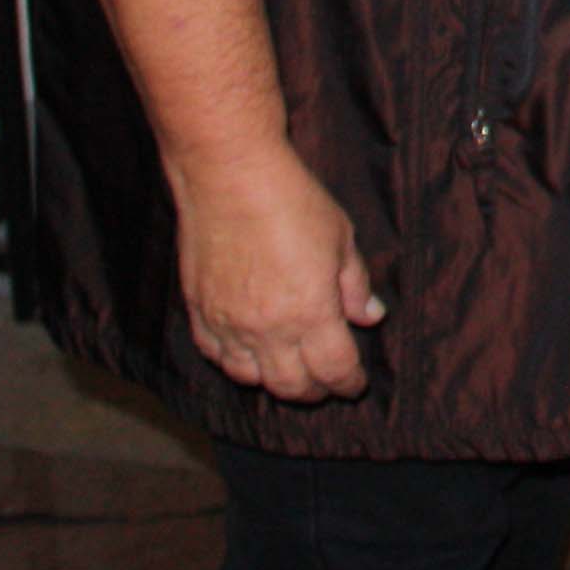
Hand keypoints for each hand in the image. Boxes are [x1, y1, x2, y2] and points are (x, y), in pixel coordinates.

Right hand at [167, 143, 384, 402]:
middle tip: (327, 384)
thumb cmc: (293, 201)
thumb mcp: (342, 239)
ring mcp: (228, 324)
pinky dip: (236, 364)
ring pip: (251, 378)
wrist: (230, 178)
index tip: (356, 384)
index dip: (348, 382)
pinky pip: (216, 356)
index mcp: (310, 312)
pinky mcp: (199, 312)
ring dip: (274, 382)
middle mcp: (267, 328)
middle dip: (315, 391)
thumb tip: (371, 317)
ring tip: (290, 372)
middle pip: (292, 385)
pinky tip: (249, 357)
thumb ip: (355, 285)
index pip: (334, 369)